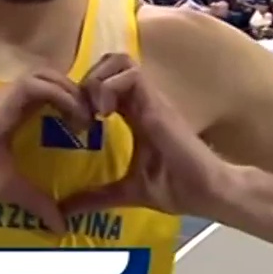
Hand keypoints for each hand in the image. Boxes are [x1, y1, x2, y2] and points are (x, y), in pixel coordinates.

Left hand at [60, 54, 228, 218]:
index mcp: (134, 115)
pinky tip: (103, 115)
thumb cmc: (176, 188)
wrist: (208, 192)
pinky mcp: (156, 103)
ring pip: (118, 61)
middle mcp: (141, 101)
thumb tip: (64, 212)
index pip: (105, 83)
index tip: (75, 122)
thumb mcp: (126, 191)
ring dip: (97, 80)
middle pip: (109, 62)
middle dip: (87, 80)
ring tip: (92, 111)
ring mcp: (149, 99)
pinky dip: (109, 87)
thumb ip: (96, 197)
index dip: (84, 94)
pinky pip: (130, 75)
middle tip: (80, 112)